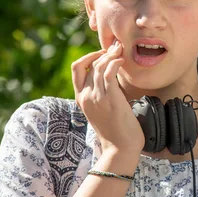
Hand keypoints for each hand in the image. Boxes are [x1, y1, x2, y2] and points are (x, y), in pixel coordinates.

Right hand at [71, 39, 144, 155]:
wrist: (119, 149)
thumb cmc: (115, 130)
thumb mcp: (101, 109)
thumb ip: (101, 94)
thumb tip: (109, 76)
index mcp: (81, 98)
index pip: (76, 69)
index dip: (89, 56)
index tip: (103, 54)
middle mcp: (85, 96)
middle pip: (89, 64)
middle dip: (103, 52)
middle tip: (116, 47)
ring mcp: (96, 98)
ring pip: (99, 66)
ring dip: (111, 55)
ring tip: (121, 51)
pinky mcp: (110, 99)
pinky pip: (108, 73)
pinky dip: (114, 63)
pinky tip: (121, 61)